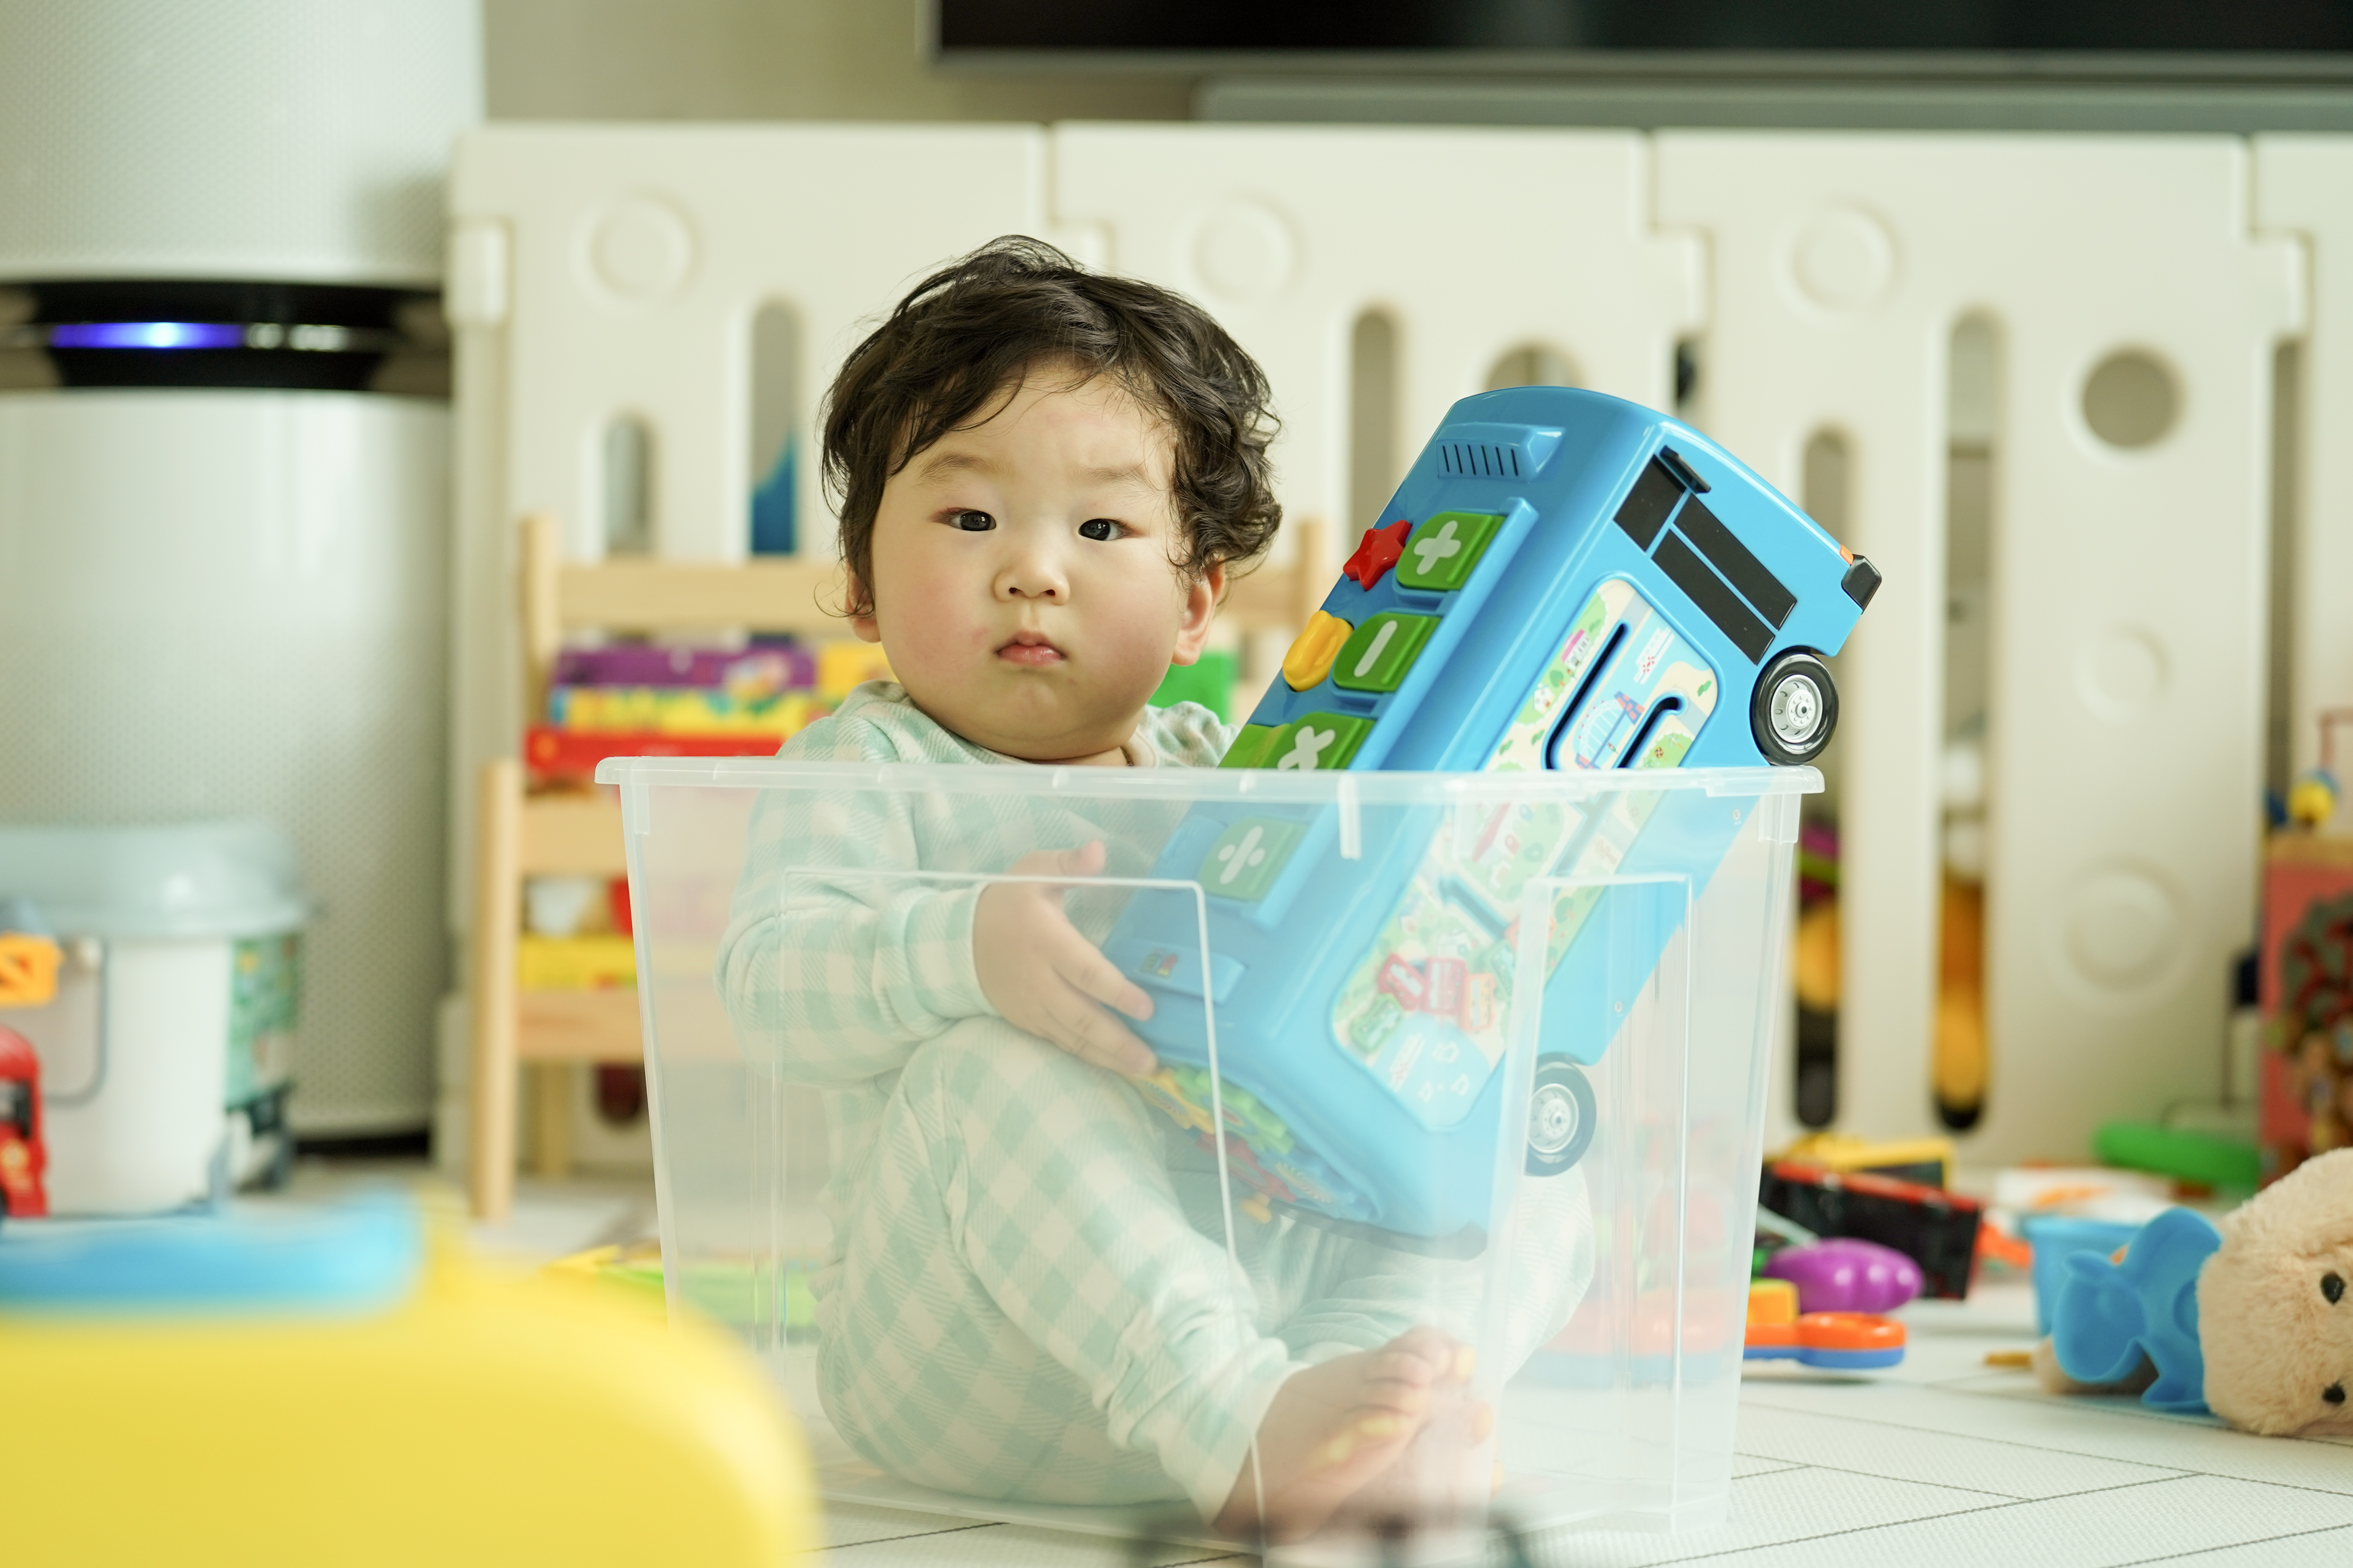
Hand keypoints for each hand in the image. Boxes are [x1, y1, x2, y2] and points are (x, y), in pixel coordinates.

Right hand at [973, 841, 1156, 1075]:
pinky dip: (1086, 1056)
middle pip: (1082, 1016)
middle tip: (1150, 1059)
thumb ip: (1068, 864)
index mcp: (1046, 941)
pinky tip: (1111, 1066)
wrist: (956, 941)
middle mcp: (1039, 979)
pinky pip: (1059, 1042)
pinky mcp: (1027, 1020)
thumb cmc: (1006, 902)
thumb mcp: (1032, 872)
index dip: (1116, 991)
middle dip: (1117, 1040)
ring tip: (1141, 1069)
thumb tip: (1099, 849)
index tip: (1147, 1007)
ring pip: (1072, 1037)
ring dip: (1107, 1056)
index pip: (1086, 971)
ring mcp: (1032, 1005)